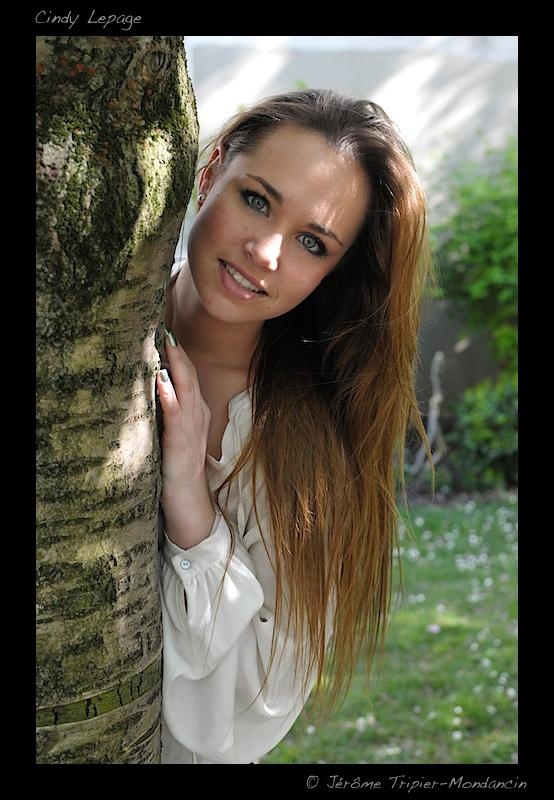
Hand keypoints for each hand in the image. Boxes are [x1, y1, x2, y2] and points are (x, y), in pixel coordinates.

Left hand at [156, 329, 214, 548]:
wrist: (190, 506)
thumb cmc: (179, 470)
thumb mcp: (175, 436)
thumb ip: (169, 412)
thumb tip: (154, 387)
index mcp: (195, 413)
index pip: (186, 375)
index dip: (177, 352)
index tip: (163, 328)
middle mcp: (197, 417)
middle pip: (189, 377)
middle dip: (177, 351)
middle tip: (164, 325)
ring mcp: (191, 432)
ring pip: (186, 391)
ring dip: (177, 367)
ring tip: (167, 344)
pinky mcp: (181, 449)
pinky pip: (176, 419)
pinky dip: (170, 398)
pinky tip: (162, 383)